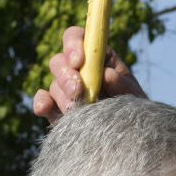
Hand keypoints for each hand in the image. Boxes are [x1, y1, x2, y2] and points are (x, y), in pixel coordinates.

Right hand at [31, 25, 146, 121]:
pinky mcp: (57, 109)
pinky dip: (41, 103)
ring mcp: (65, 90)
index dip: (73, 44)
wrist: (130, 138)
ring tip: (77, 111)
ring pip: (53, 84)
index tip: (79, 61)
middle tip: (77, 90)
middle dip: (66, 75)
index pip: (78, 38)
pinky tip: (44, 108)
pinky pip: (43, 101)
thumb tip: (106, 75)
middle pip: (59, 61)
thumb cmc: (133, 110)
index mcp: (97, 57)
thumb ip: (122, 84)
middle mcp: (78, 70)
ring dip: (62, 96)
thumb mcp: (134, 95)